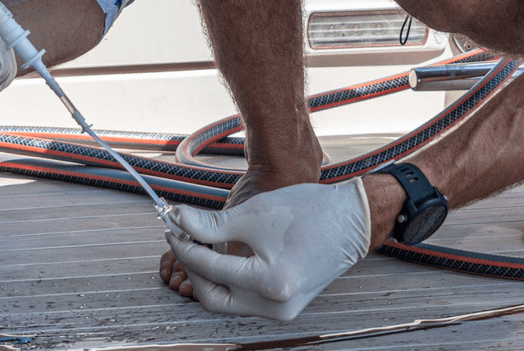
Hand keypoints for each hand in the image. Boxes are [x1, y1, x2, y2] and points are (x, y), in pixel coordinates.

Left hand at [163, 180, 371, 319]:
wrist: (351, 220)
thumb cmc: (308, 211)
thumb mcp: (254, 213)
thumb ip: (211, 224)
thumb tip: (178, 221)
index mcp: (270, 283)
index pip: (209, 269)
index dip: (184, 246)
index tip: (172, 226)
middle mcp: (276, 306)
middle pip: (214, 297)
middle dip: (193, 269)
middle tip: (183, 240)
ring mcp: (283, 311)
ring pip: (229, 301)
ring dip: (210, 276)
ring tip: (202, 244)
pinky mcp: (286, 307)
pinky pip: (246, 299)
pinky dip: (230, 281)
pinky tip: (224, 256)